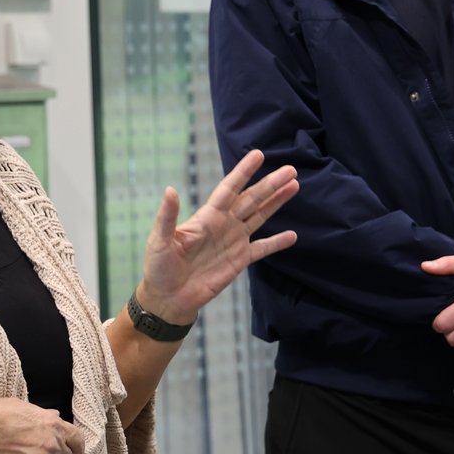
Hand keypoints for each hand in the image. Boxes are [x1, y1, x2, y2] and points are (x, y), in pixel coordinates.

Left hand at [133, 149, 298, 324]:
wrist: (169, 298)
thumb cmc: (159, 267)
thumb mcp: (160, 240)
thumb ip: (167, 216)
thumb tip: (170, 189)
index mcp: (207, 216)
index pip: (229, 188)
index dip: (243, 172)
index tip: (258, 155)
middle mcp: (224, 224)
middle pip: (251, 199)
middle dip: (270, 184)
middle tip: (291, 169)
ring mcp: (234, 241)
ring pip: (260, 216)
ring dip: (276, 202)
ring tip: (294, 186)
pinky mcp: (240, 261)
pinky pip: (262, 249)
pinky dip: (277, 243)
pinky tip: (292, 235)